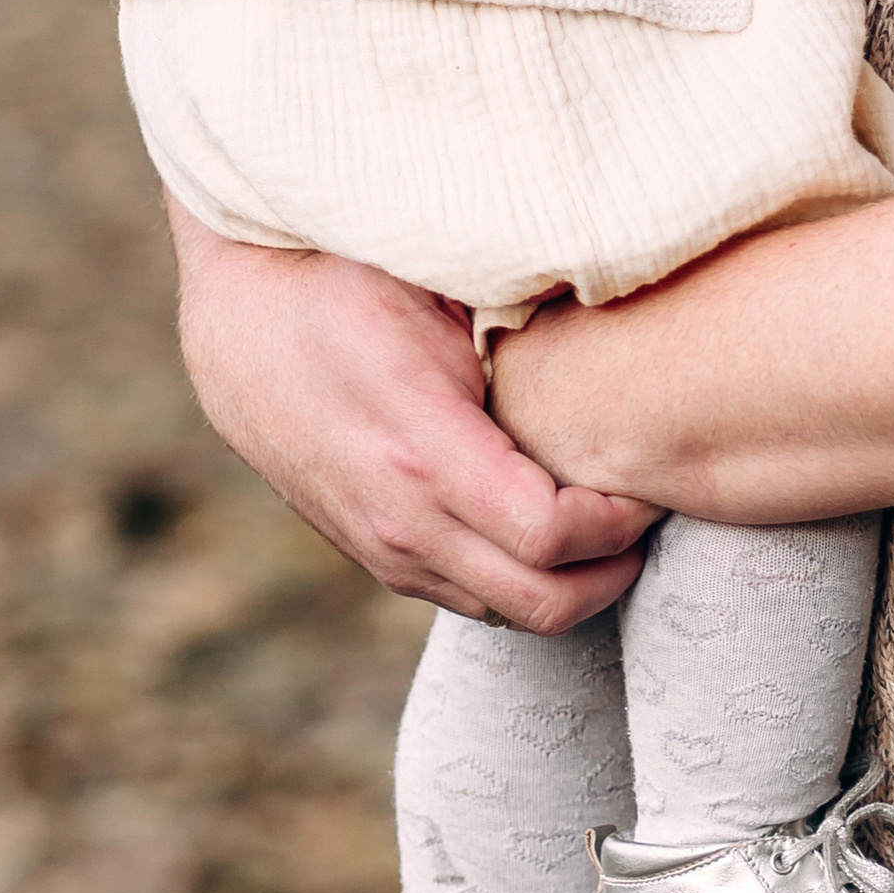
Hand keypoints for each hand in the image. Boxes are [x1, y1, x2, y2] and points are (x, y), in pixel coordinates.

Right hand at [166, 197, 659, 625]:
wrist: (242, 316)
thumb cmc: (349, 278)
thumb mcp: (438, 281)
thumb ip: (522, 318)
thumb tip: (624, 302)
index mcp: (422, 451)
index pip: (551, 533)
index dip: (621, 517)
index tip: (650, 472)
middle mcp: (401, 520)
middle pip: (542, 602)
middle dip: (615, 568)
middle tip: (651, 509)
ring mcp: (384, 548)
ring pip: (507, 613)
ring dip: (573, 583)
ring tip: (613, 519)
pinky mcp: (375, 555)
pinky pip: (469, 599)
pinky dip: (522, 580)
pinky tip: (553, 529)